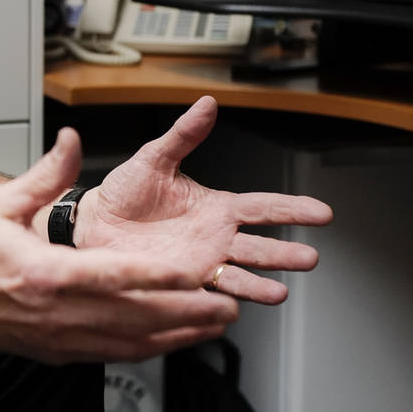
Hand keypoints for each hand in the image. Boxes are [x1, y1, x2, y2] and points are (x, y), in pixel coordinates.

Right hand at [0, 129, 237, 363]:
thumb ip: (45, 174)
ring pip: (130, 343)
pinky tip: (172, 340)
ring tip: (214, 323)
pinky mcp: (56, 352)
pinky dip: (148, 349)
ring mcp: (57, 338)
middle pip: (135, 317)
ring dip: (177, 335)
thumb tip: (71, 140)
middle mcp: (56, 312)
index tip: (195, 275)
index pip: (115, 277)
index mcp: (44, 273)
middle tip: (227, 304)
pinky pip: (112, 355)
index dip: (160, 278)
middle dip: (186, 313)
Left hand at [71, 96, 331, 302]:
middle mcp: (215, 238)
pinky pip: (207, 295)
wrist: (90, 226)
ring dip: (262, 284)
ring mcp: (201, 263)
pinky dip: (222, 302)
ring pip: (240, 275)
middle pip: (260, 246)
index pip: (263, 207)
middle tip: (310, 258)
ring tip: (280, 292)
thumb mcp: (153, 158)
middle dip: (285, 253)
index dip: (292, 209)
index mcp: (215, 207)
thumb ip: (183, 135)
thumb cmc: (122, 193)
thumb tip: (206, 103)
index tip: (321, 212)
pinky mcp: (181, 284)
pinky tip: (234, 307)